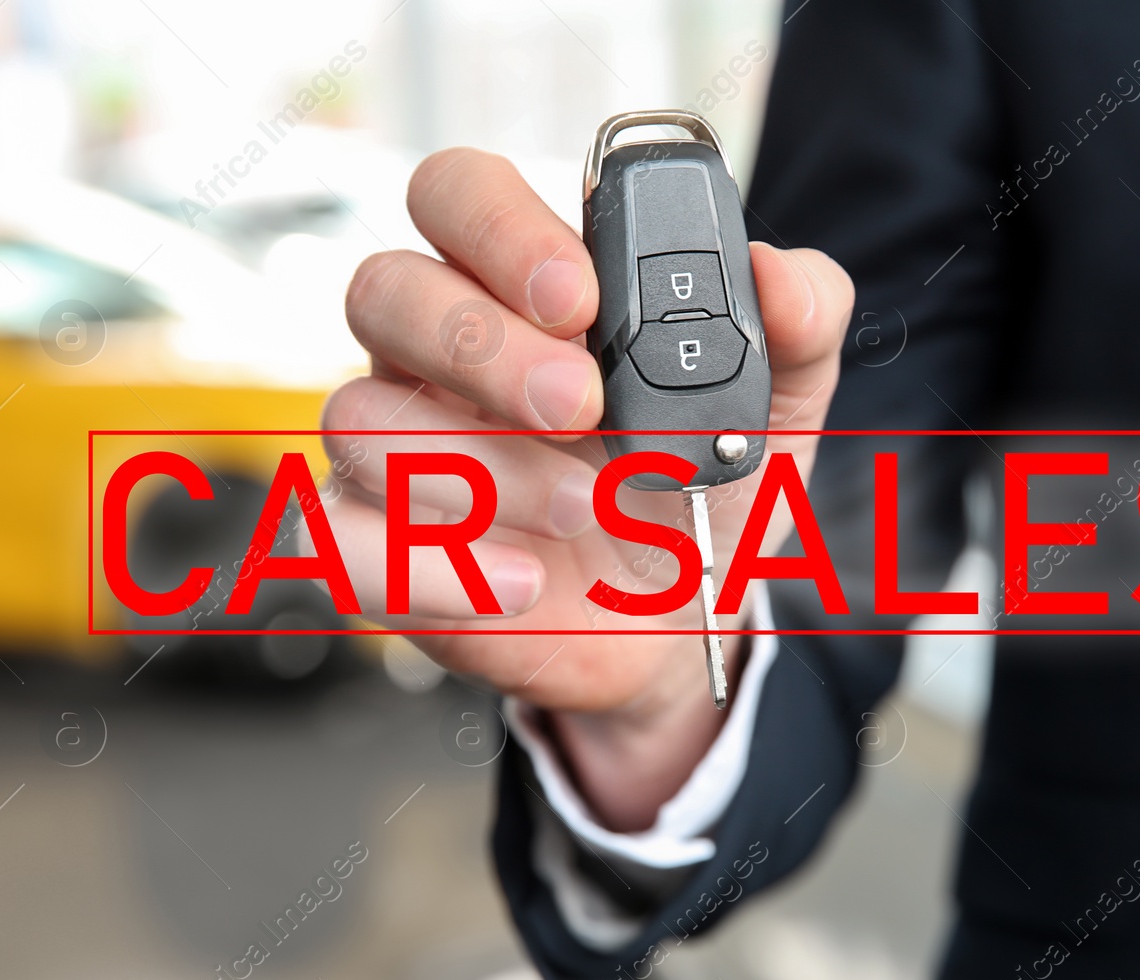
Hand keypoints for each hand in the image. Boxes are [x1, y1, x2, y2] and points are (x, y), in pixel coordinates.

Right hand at [325, 148, 852, 827]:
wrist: (683, 624)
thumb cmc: (701, 489)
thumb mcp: (778, 404)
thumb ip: (799, 323)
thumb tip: (779, 276)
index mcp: (518, 287)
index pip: (456, 194)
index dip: (501, 229)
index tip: (584, 295)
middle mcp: (437, 355)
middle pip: (385, 289)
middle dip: (481, 343)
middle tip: (580, 403)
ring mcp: (396, 452)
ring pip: (359, 415)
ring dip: (479, 465)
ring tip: (582, 509)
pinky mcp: (381, 552)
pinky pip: (340, 542)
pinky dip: (428, 566)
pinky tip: (525, 580)